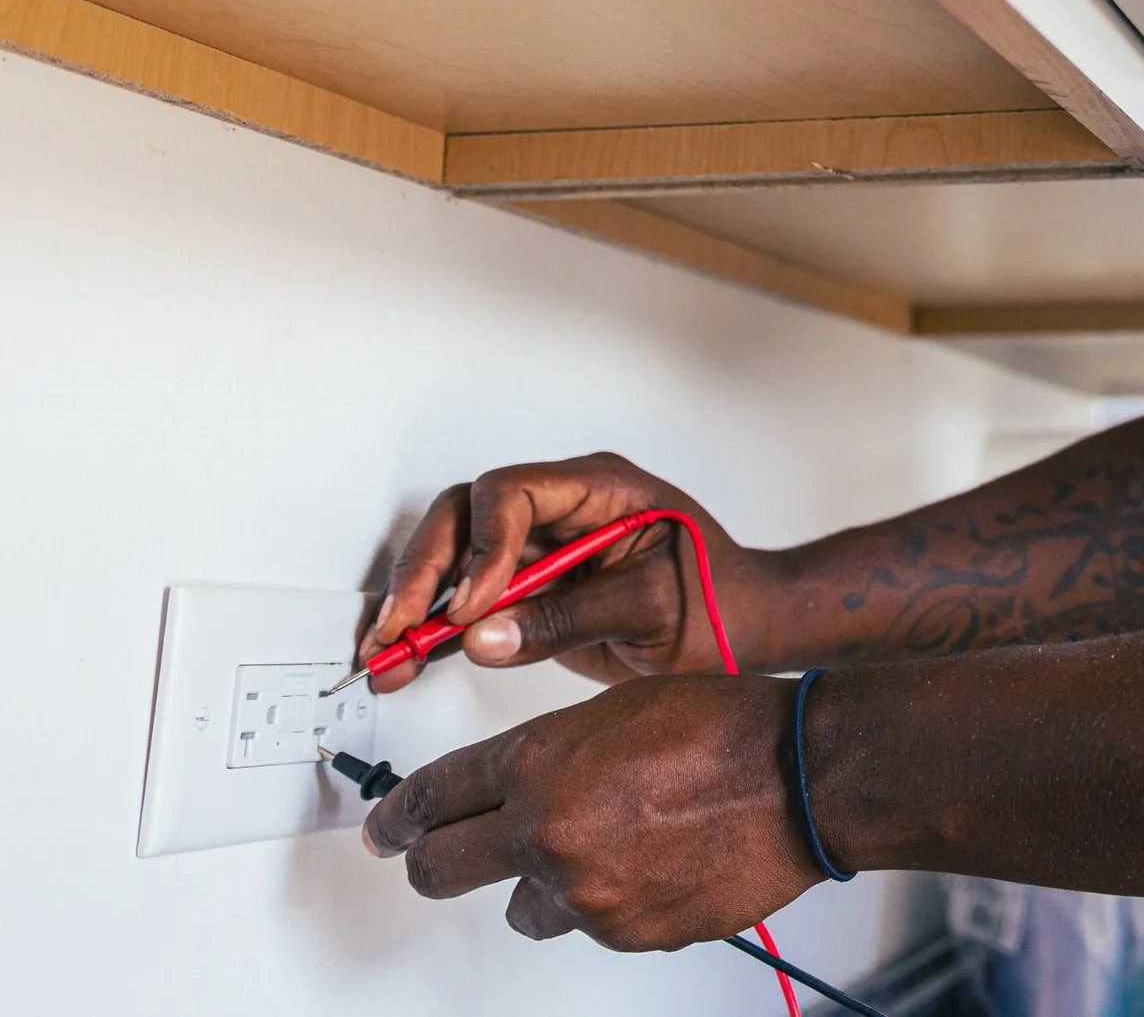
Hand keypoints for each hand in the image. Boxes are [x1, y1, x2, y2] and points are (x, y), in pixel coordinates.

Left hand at [362, 674, 824, 949]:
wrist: (800, 776)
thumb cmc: (724, 727)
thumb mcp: (615, 709)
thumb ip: (548, 751)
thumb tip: (511, 787)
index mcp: (537, 763)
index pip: (430, 800)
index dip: (395, 817)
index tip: (385, 829)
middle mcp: (546, 833)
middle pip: (438, 869)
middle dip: (428, 861)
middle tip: (431, 856)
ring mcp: (584, 892)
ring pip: (520, 907)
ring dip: (541, 883)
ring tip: (599, 849)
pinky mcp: (624, 933)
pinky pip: (589, 924)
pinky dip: (606, 900)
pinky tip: (649, 862)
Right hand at [363, 454, 762, 691]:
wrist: (747, 630)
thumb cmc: (721, 603)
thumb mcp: (655, 608)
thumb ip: (570, 618)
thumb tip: (481, 635)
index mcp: (598, 490)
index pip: (510, 492)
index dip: (480, 546)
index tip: (472, 604)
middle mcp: (561, 510)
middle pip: (464, 519)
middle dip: (425, 573)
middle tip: (401, 628)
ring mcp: (542, 550)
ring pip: (454, 560)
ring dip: (416, 606)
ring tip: (385, 656)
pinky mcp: (532, 591)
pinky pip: (470, 603)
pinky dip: (435, 634)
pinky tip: (406, 664)